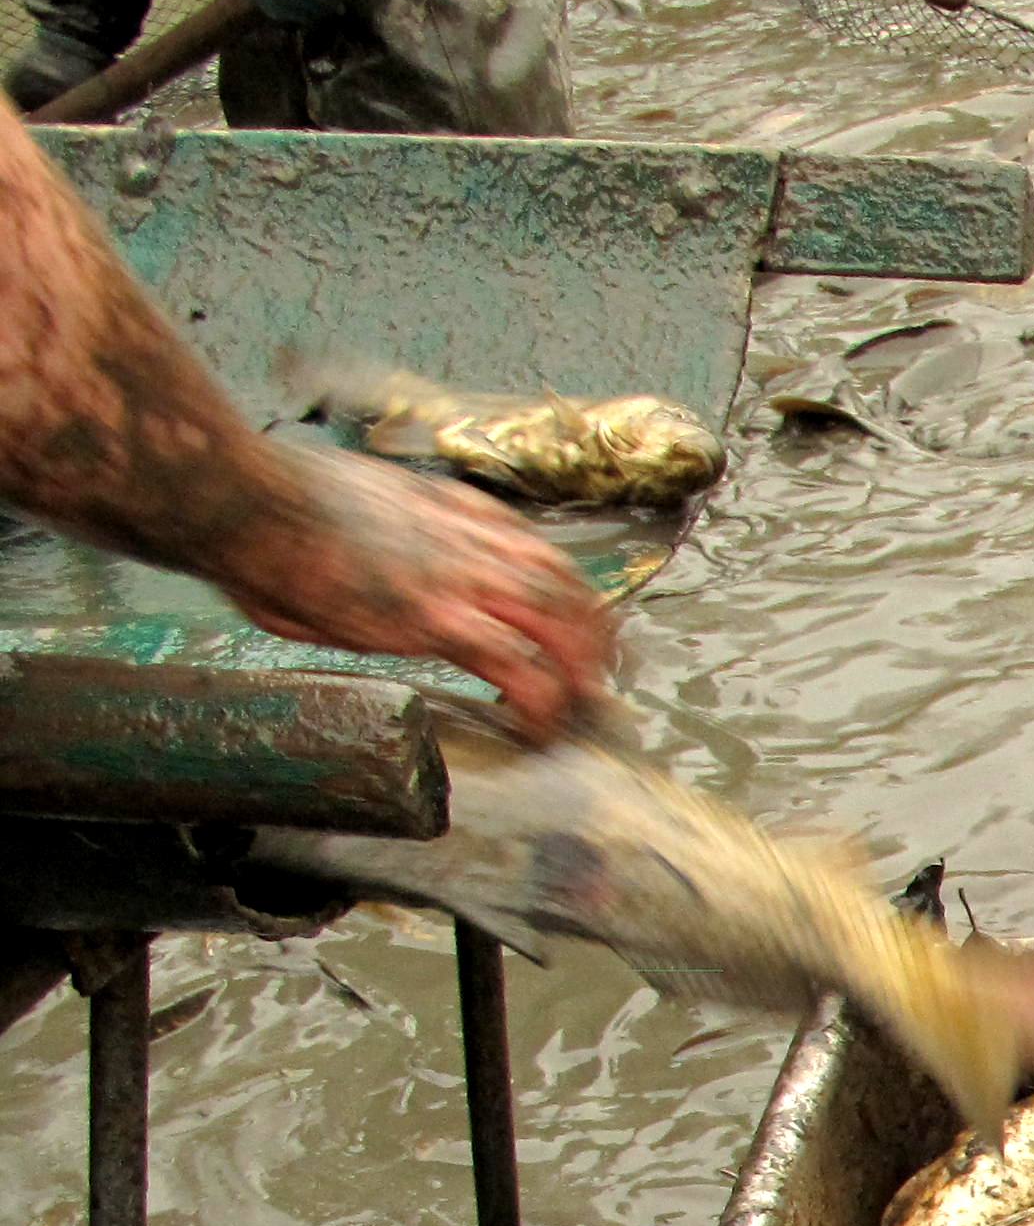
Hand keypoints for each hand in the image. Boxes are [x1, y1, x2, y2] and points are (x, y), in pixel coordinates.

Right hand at [206, 447, 615, 739]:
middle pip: (563, 581)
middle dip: (592, 629)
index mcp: (445, 506)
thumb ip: (372, 540)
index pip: (529, 544)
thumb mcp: (341, 509)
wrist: (241, 497)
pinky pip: (515, 668)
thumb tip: (357, 573)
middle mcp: (465, 537)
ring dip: (579, 667)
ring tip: (581, 706)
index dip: (558, 587)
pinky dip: (538, 701)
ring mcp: (456, 576)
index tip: (568, 617)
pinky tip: (537, 729)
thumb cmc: (268, 501)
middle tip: (600, 670)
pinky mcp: (435, 618)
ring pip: (557, 622)